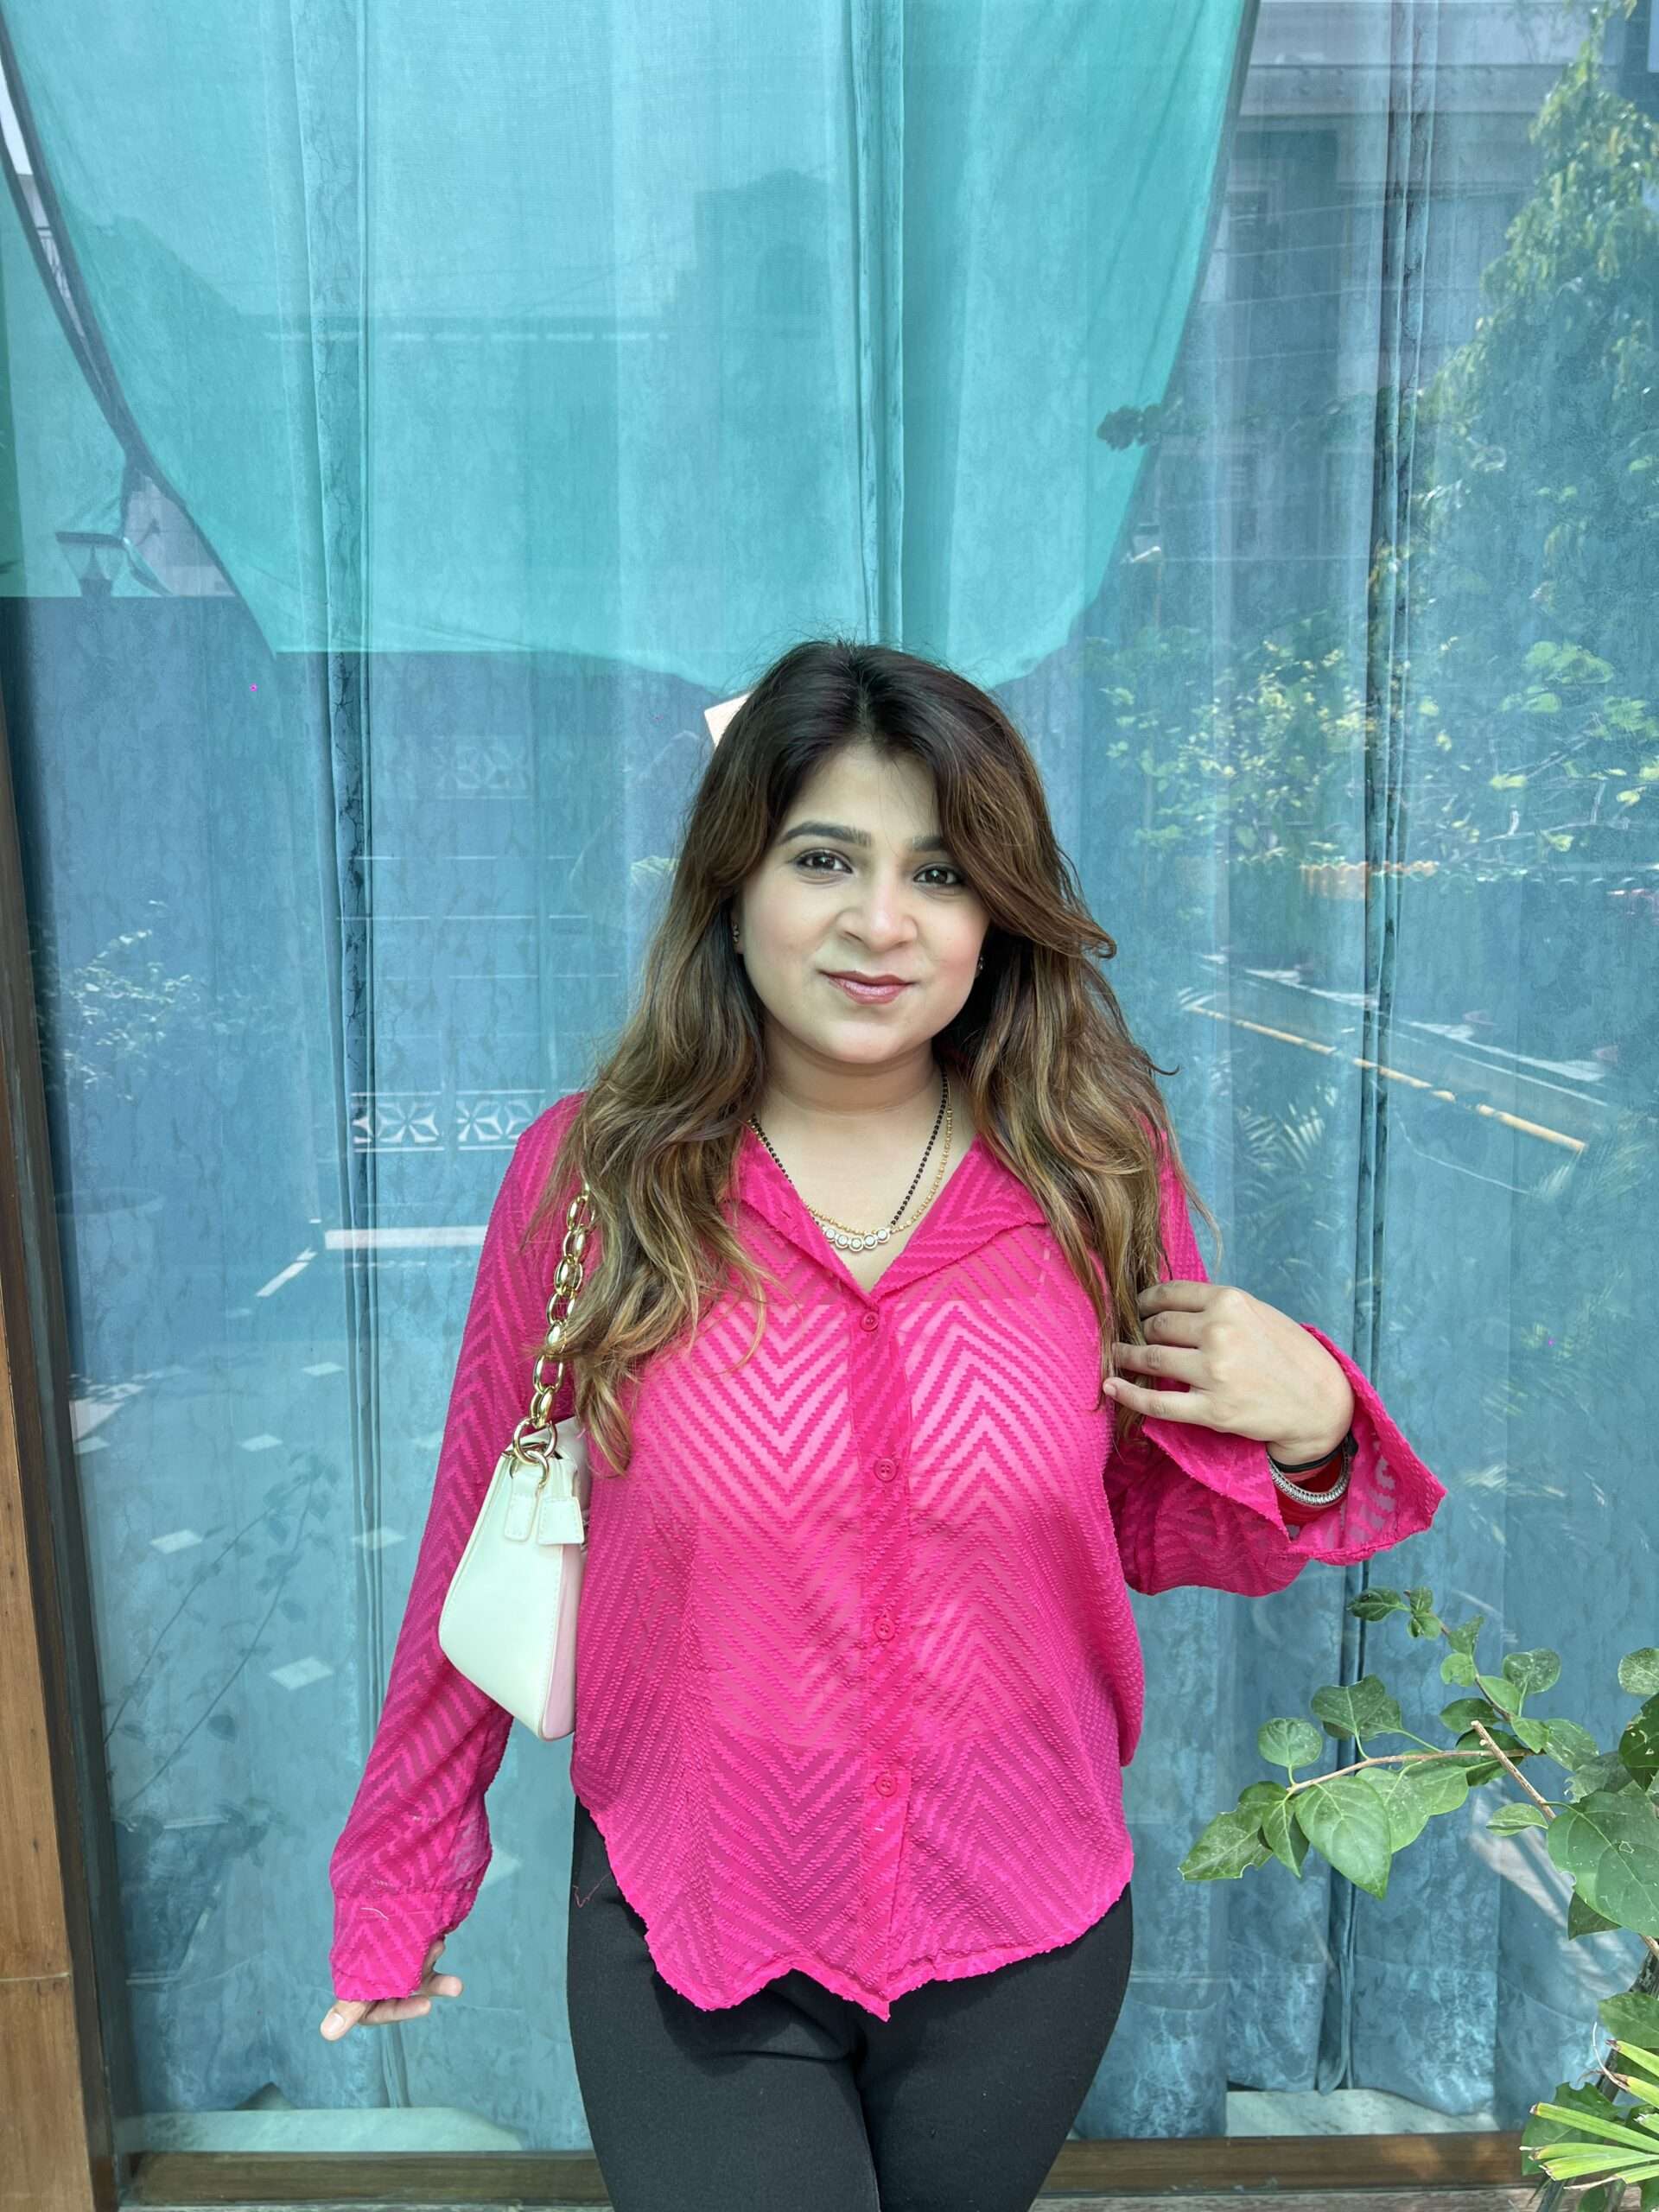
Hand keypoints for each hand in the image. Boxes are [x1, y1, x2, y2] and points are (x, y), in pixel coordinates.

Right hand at [319, 1936, 462, 2039]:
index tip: (426, 2005)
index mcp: (364, 1996)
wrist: (371, 1907)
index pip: (381, 2011)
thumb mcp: (353, 1980)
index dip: (403, 2010)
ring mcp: (401, 1970)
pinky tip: (438, 1938)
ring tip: (442, 1947)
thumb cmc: (356, 1948)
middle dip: (429, 1990)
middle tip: (455, 1987)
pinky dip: (433, 1951)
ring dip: (438, 1969)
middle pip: (406, 1995)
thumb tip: (327, 2034)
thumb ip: (347, 2006)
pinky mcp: (415, 1955)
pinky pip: (426, 1957)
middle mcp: (384, 1986)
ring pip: (422, 1977)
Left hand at [1104, 1279, 1353, 1461]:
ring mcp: (1214, 1372)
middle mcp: (1219, 1332)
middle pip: (1156, 1326)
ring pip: (1151, 1359)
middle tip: (1130, 1335)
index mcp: (1230, 1302)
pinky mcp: (1212, 1409)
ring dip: (1126, 1356)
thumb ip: (1216, 1306)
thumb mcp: (1257, 1312)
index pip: (1168, 1294)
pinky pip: (1156, 1401)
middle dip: (1139, 1330)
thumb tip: (1165, 1303)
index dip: (1144, 1301)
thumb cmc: (1288, 1353)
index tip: (1136, 1308)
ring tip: (1116, 1355)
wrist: (1320, 1401)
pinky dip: (1128, 1393)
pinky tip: (1111, 1385)